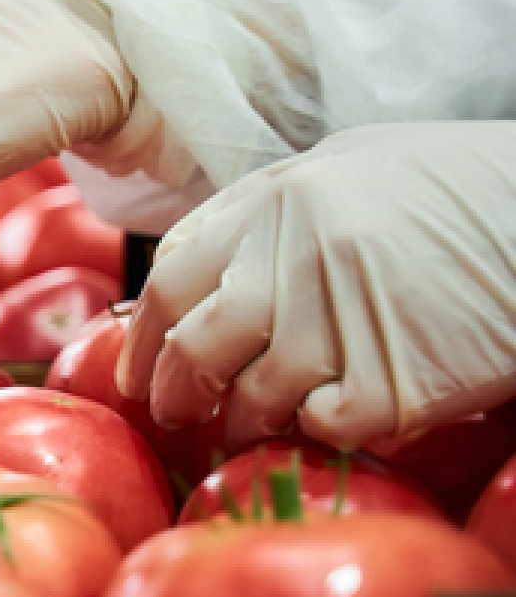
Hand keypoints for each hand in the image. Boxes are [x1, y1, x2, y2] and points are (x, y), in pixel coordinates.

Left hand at [119, 121, 515, 449]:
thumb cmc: (458, 184)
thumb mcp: (346, 166)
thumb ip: (270, 211)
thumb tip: (207, 262)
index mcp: (273, 201)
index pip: (170, 280)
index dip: (144, 339)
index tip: (138, 371)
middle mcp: (292, 259)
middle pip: (196, 347)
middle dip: (176, 392)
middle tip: (176, 414)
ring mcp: (340, 321)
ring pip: (255, 398)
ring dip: (245, 422)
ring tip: (251, 426)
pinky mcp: (392, 381)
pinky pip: (326, 426)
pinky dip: (319, 430)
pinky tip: (331, 416)